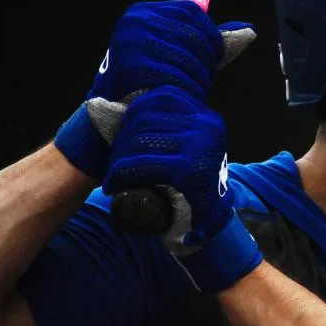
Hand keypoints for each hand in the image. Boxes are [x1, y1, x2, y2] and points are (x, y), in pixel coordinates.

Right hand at [53, 0, 256, 179]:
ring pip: (188, 58)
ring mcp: (131, 42)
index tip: (214, 57)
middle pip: (194, 35)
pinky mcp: (130, 66)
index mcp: (144, 12)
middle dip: (206, 62)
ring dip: (198, 80)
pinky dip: (185, 91)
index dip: (211, 36)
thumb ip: (210, 44)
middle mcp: (134, 21)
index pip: (192, 12)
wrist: (112, 114)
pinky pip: (174, 77)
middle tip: (202, 82)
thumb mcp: (181, 58)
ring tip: (191, 92)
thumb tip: (249, 31)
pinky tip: (181, 99)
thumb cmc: (152, 84)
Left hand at [102, 85, 261, 292]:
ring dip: (118, 159)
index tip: (122, 137)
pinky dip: (120, 174)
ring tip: (113, 176)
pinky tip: (115, 184)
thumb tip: (133, 108)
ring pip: (139, 140)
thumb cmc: (193, 190)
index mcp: (207, 119)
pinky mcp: (188, 170)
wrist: (213, 227)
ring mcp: (200, 147)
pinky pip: (141, 163)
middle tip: (113, 163)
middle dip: (121, 140)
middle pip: (146, 118)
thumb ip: (172, 130)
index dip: (133, 113)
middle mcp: (207, 128)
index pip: (161, 98)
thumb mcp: (189, 150)